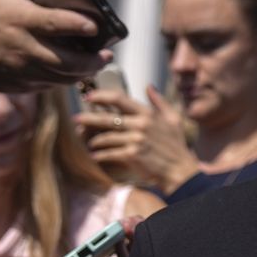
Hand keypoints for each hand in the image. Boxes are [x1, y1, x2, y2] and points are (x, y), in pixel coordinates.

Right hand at [0, 0, 109, 92]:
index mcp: (19, 20)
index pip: (54, 23)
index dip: (78, 25)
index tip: (95, 26)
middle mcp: (23, 48)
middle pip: (66, 61)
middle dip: (92, 60)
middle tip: (107, 54)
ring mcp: (23, 71)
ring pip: (63, 78)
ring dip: (85, 72)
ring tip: (99, 62)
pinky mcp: (22, 86)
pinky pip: (51, 84)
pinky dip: (67, 78)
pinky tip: (76, 69)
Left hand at [76, 85, 199, 192]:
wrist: (179, 170)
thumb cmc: (176, 145)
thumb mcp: (173, 119)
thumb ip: (159, 101)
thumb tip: (148, 86)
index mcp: (147, 114)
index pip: (119, 98)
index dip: (101, 96)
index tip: (89, 97)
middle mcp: (140, 125)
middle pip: (107, 118)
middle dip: (88, 118)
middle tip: (76, 119)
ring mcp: (135, 140)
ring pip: (105, 137)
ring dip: (94, 140)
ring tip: (88, 142)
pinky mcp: (132, 155)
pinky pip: (109, 153)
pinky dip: (100, 155)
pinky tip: (95, 156)